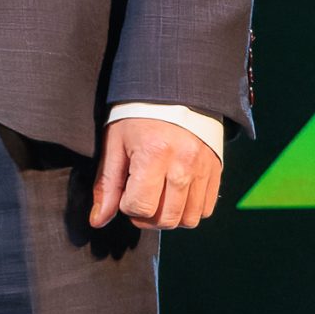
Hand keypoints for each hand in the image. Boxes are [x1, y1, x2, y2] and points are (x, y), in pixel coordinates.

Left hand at [89, 116, 222, 230]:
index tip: (123, 193)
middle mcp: (183, 164)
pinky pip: (206, 209)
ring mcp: (203, 169)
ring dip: (169, 217)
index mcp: (153, 155)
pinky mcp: (216, 170)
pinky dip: (189, 210)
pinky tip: (174, 195)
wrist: (171, 93)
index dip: (126, 206)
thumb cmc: (137, 117)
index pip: (141, 207)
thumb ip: (107, 185)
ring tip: (156, 199)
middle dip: (146, 218)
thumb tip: (98, 220)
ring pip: (188, 219)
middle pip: (167, 219)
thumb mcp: (114, 145)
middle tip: (138, 201)